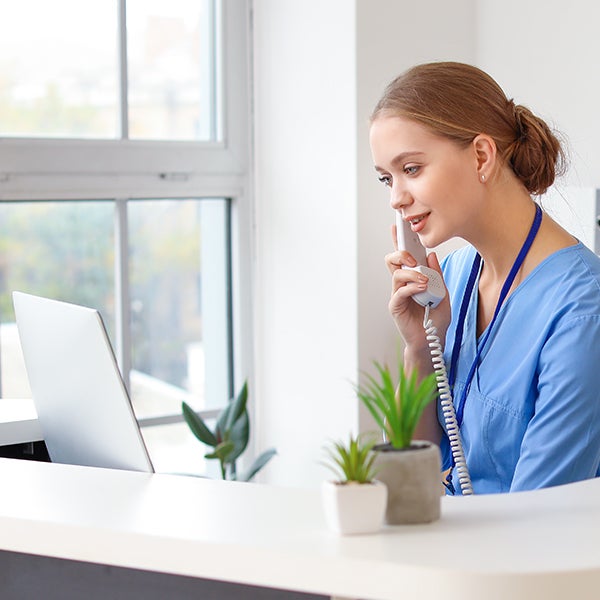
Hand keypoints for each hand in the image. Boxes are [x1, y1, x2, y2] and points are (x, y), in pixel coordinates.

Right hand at [384, 231, 450, 356]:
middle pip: (392, 260)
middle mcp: (402, 284)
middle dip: (401, 253)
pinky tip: (422, 289)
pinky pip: (399, 292)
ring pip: (396, 273)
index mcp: (413, 277)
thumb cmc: (435, 318)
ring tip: (424, 279)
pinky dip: (411, 288)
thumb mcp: (443, 293)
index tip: (397, 226)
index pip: (404, 256)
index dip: (398, 240)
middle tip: (414, 258)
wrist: (432, 340)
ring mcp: (397, 294)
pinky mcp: (395, 306)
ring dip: (411, 273)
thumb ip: (437, 275)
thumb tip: (432, 256)